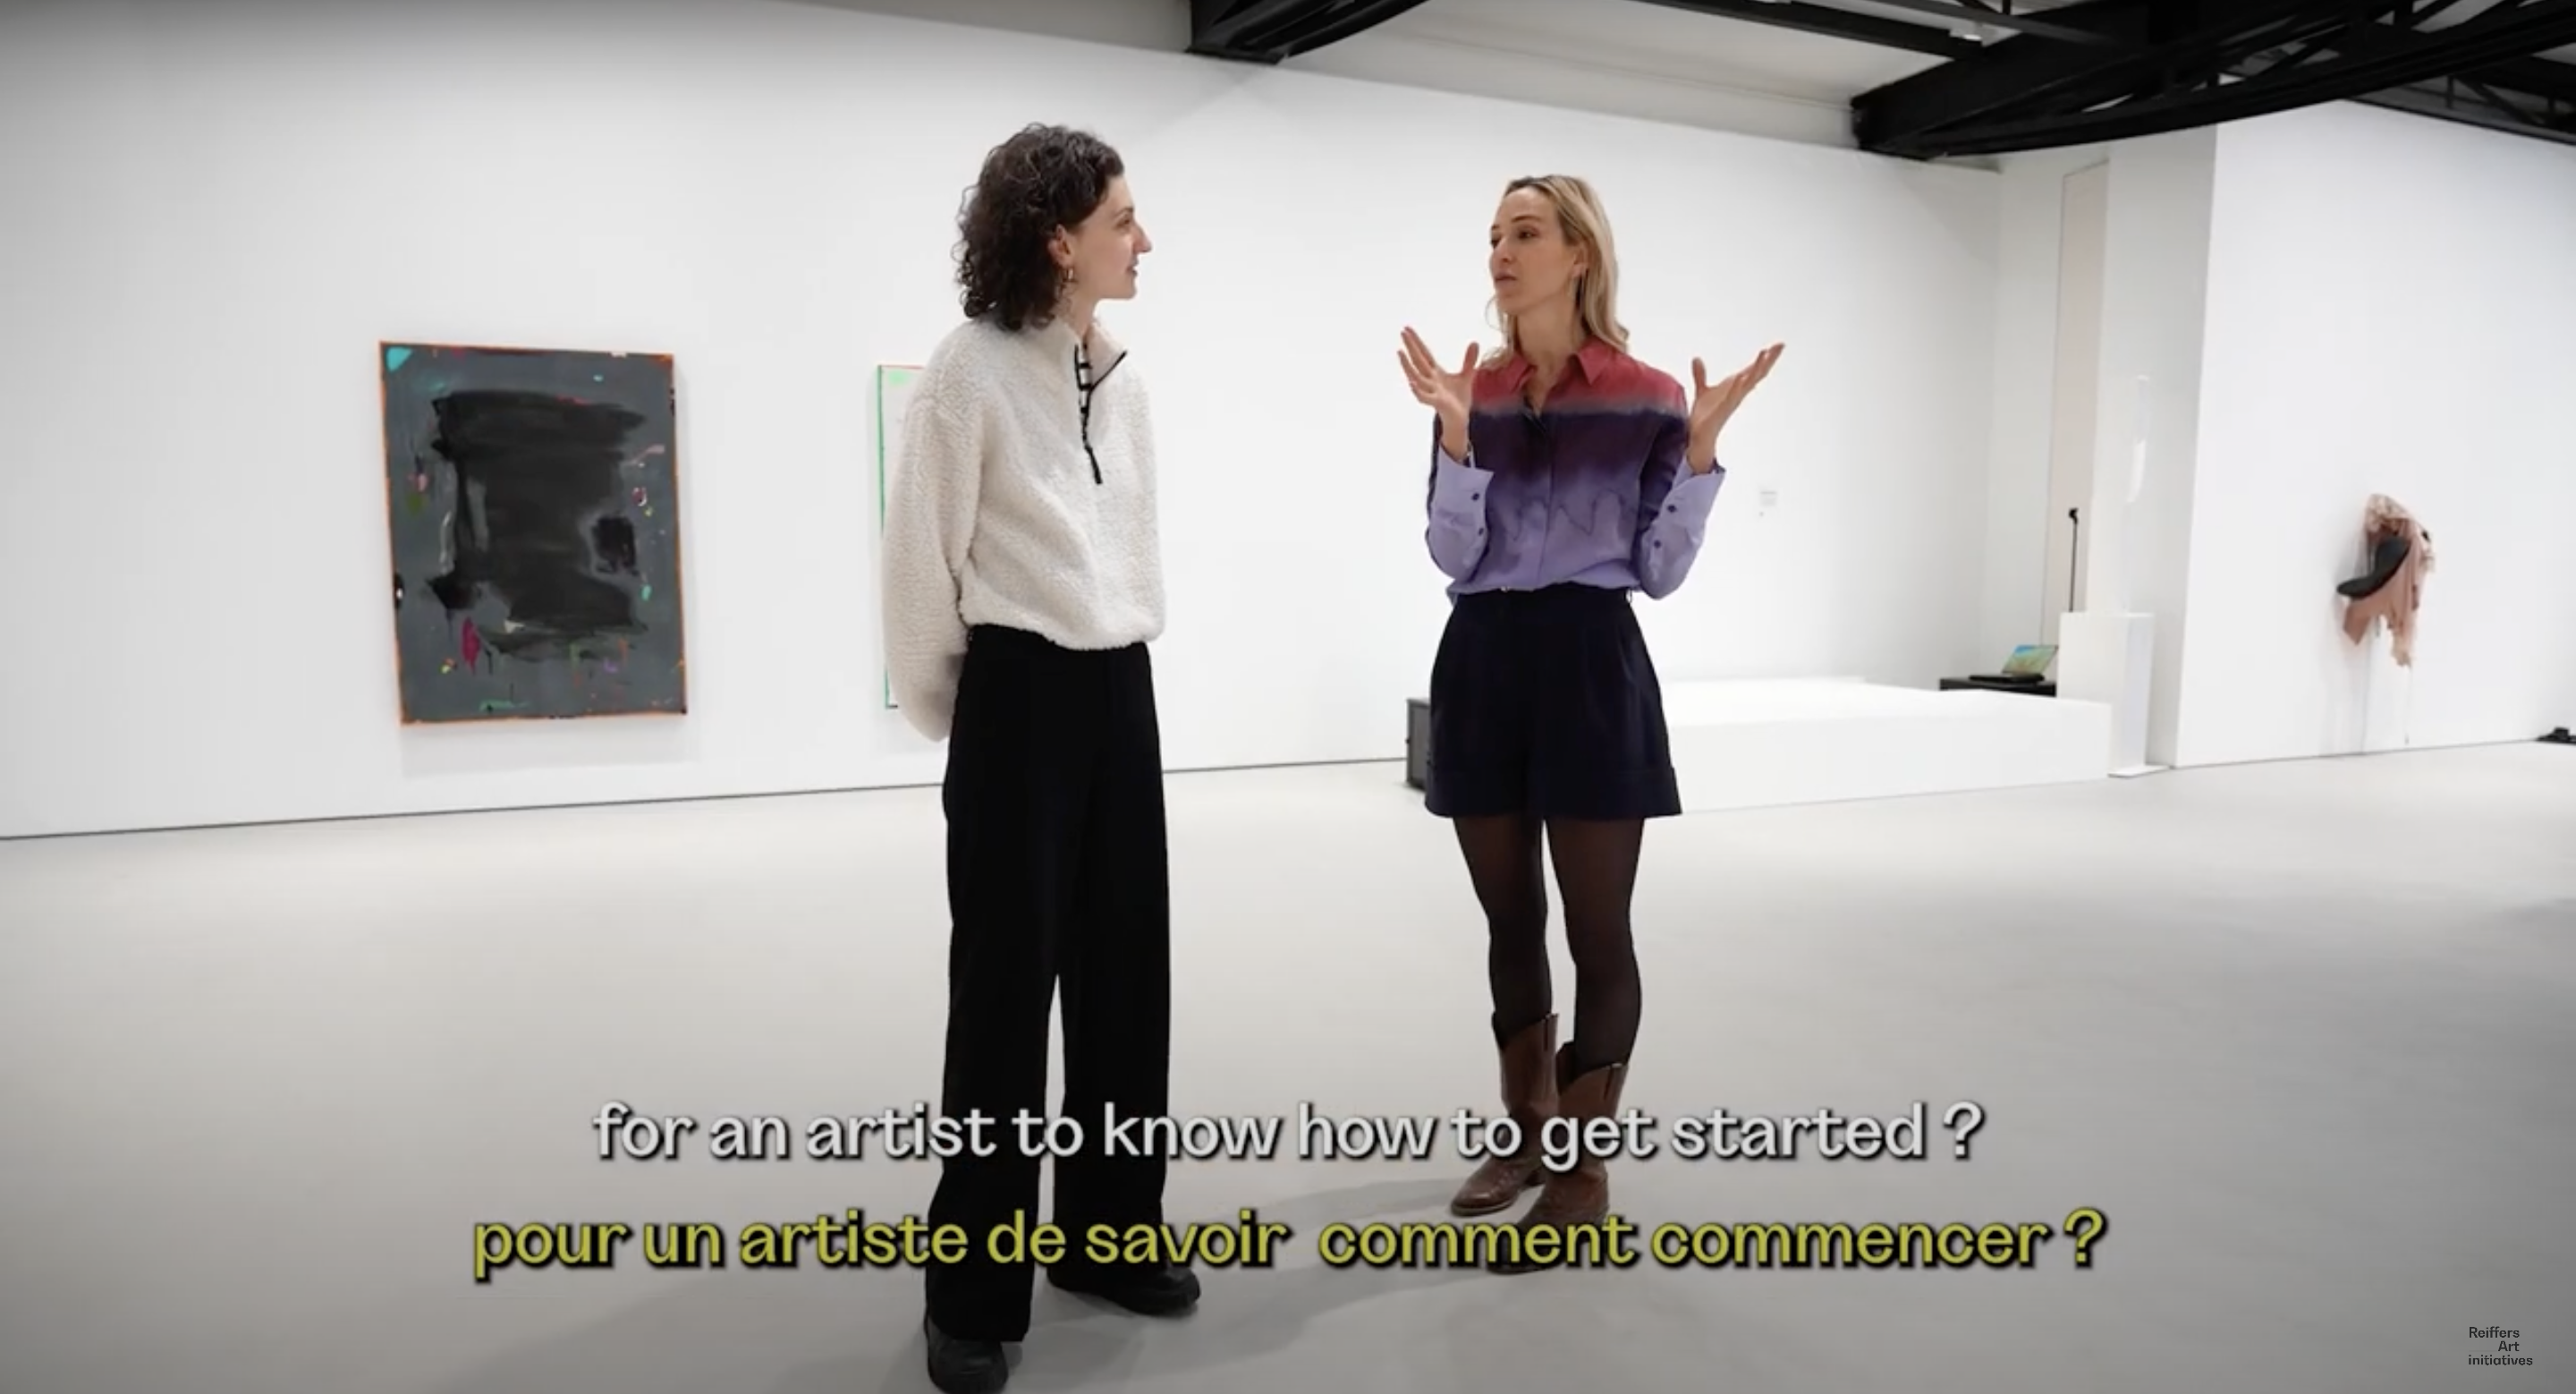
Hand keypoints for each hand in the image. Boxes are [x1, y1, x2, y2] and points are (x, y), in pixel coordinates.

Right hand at [1399, 327, 1478, 456]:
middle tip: (1402, 332)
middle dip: (1411, 347)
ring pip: (1416, 376)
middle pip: (1418, 360)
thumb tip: (1475, 342)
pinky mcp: (1436, 402)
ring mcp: (1431, 391)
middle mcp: (1430, 380)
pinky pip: (1424, 396)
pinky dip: (1417, 390)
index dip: (1417, 342)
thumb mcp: (1466, 376)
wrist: (1460, 418)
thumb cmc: (1458, 398)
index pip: (1424, 354)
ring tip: (1400, 353)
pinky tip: (1411, 383)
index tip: (1407, 329)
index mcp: (1435, 372)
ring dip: (1407, 365)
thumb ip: (1469, 360)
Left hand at [1686, 343, 1782, 470]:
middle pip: (1758, 373)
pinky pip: (1733, 396)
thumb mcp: (1702, 390)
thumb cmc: (1706, 415)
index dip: (1765, 358)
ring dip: (1756, 368)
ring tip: (1764, 353)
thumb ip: (1700, 375)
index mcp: (1735, 386)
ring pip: (1749, 382)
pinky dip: (1738, 386)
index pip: (1753, 369)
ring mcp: (1733, 400)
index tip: (1778, 345)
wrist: (1700, 435)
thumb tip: (1696, 358)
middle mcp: (1738, 393)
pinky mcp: (1723, 409)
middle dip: (1769, 359)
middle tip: (1781, 345)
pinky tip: (1742, 377)